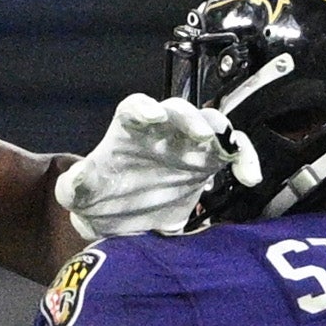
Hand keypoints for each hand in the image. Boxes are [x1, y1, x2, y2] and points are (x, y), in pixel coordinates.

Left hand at [58, 93, 231, 238]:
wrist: (123, 217)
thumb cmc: (100, 197)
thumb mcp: (79, 195)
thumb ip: (74, 187)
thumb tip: (79, 180)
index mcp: (127, 131)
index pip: (134, 108)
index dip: (142, 108)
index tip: (150, 116)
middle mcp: (161, 131)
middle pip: (177, 111)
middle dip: (189, 118)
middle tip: (199, 134)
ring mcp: (188, 144)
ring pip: (210, 124)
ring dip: (220, 132)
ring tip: (227, 149)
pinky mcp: (210, 162)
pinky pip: (234, 151)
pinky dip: (245, 157)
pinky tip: (250, 178)